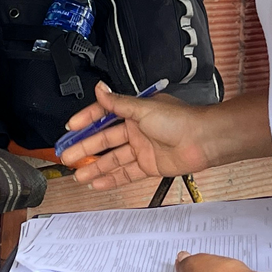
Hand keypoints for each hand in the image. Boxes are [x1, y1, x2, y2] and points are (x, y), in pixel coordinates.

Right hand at [59, 84, 219, 189]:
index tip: (71, 128)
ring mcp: (142, 149)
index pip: (104, 115)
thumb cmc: (180, 120)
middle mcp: (137, 130)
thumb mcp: (143, 108)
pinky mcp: (149, 166)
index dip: (87, 121)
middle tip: (68, 156)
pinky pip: (126, 173)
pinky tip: (98, 183)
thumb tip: (99, 88)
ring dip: (95, 167)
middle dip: (85, 148)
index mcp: (134, 112)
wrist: (203, 140)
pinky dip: (112, 178)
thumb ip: (118, 103)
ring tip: (78, 174)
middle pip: (105, 140)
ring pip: (113, 159)